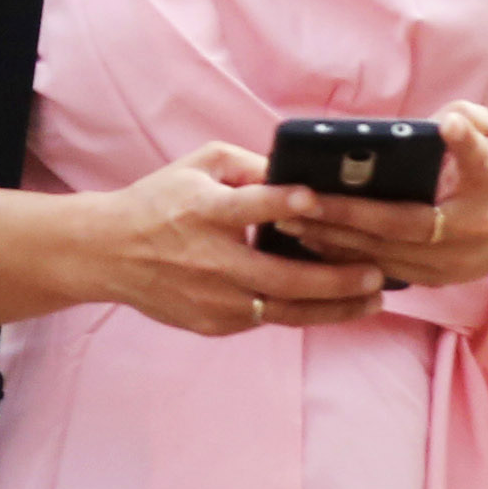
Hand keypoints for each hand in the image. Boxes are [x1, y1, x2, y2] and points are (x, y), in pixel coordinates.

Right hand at [89, 144, 390, 335]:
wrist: (110, 253)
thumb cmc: (162, 201)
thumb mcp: (199, 165)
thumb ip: (250, 165)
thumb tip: (301, 173)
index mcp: (204, 212)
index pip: (247, 208)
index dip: (282, 203)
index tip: (315, 199)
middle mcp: (210, 260)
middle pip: (281, 276)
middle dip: (335, 278)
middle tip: (377, 272)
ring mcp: (212, 299)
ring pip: (284, 310)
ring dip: (334, 307)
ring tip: (373, 299)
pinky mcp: (213, 323)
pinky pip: (267, 319)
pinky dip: (304, 312)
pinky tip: (337, 305)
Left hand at [275, 104, 487, 291]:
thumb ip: (468, 122)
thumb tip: (436, 123)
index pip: (479, 161)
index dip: (463, 143)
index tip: (447, 125)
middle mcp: (473, 230)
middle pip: (406, 223)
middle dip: (349, 213)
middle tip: (300, 197)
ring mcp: (452, 263)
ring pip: (385, 254)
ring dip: (334, 239)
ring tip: (289, 220)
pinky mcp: (434, 281)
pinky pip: (380, 271)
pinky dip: (343, 258)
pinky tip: (308, 241)